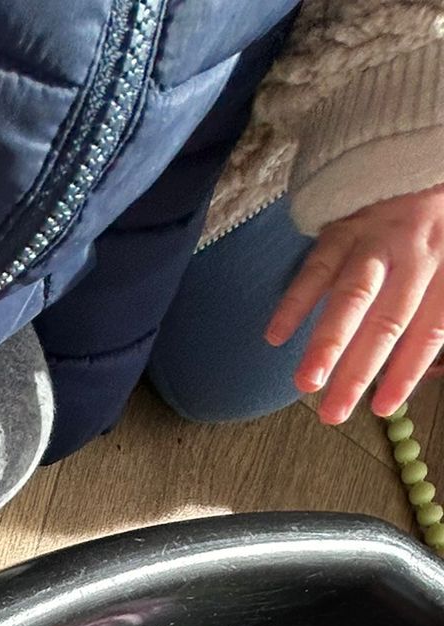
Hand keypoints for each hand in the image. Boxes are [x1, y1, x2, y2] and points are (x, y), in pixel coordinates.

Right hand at [268, 184, 443, 422]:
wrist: (423, 135)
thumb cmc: (441, 211)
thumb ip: (441, 304)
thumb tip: (427, 366)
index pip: (429, 328)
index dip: (406, 370)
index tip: (383, 407)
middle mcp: (414, 252)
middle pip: (387, 320)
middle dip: (359, 370)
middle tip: (335, 412)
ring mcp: (376, 237)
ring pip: (351, 295)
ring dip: (326, 341)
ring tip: (305, 382)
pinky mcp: (344, 224)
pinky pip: (317, 264)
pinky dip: (295, 299)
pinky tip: (276, 334)